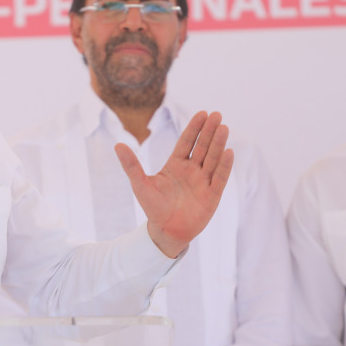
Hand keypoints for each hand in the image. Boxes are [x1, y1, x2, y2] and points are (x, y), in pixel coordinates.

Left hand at [116, 111, 232, 257]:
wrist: (166, 231)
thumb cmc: (153, 207)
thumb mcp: (140, 184)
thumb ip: (131, 165)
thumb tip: (117, 145)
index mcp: (176, 164)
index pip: (187, 142)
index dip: (194, 128)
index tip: (202, 113)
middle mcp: (192, 170)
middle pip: (202, 147)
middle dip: (209, 131)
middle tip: (216, 114)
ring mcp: (203, 181)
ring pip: (213, 159)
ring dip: (218, 144)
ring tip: (223, 127)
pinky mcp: (212, 195)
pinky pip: (220, 178)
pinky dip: (224, 166)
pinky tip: (229, 151)